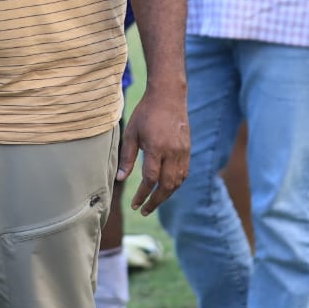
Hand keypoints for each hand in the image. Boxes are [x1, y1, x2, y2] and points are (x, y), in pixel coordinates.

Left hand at [118, 85, 189, 215]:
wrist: (168, 96)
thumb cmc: (146, 113)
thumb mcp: (131, 133)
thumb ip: (127, 157)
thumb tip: (121, 179)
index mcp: (157, 148)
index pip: (151, 179)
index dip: (142, 195)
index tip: (135, 204)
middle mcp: (173, 152)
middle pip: (167, 186)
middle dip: (156, 201)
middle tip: (144, 210)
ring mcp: (183, 152)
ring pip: (178, 182)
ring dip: (166, 195)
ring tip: (153, 202)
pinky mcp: (188, 150)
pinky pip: (184, 173)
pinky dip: (175, 184)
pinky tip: (166, 188)